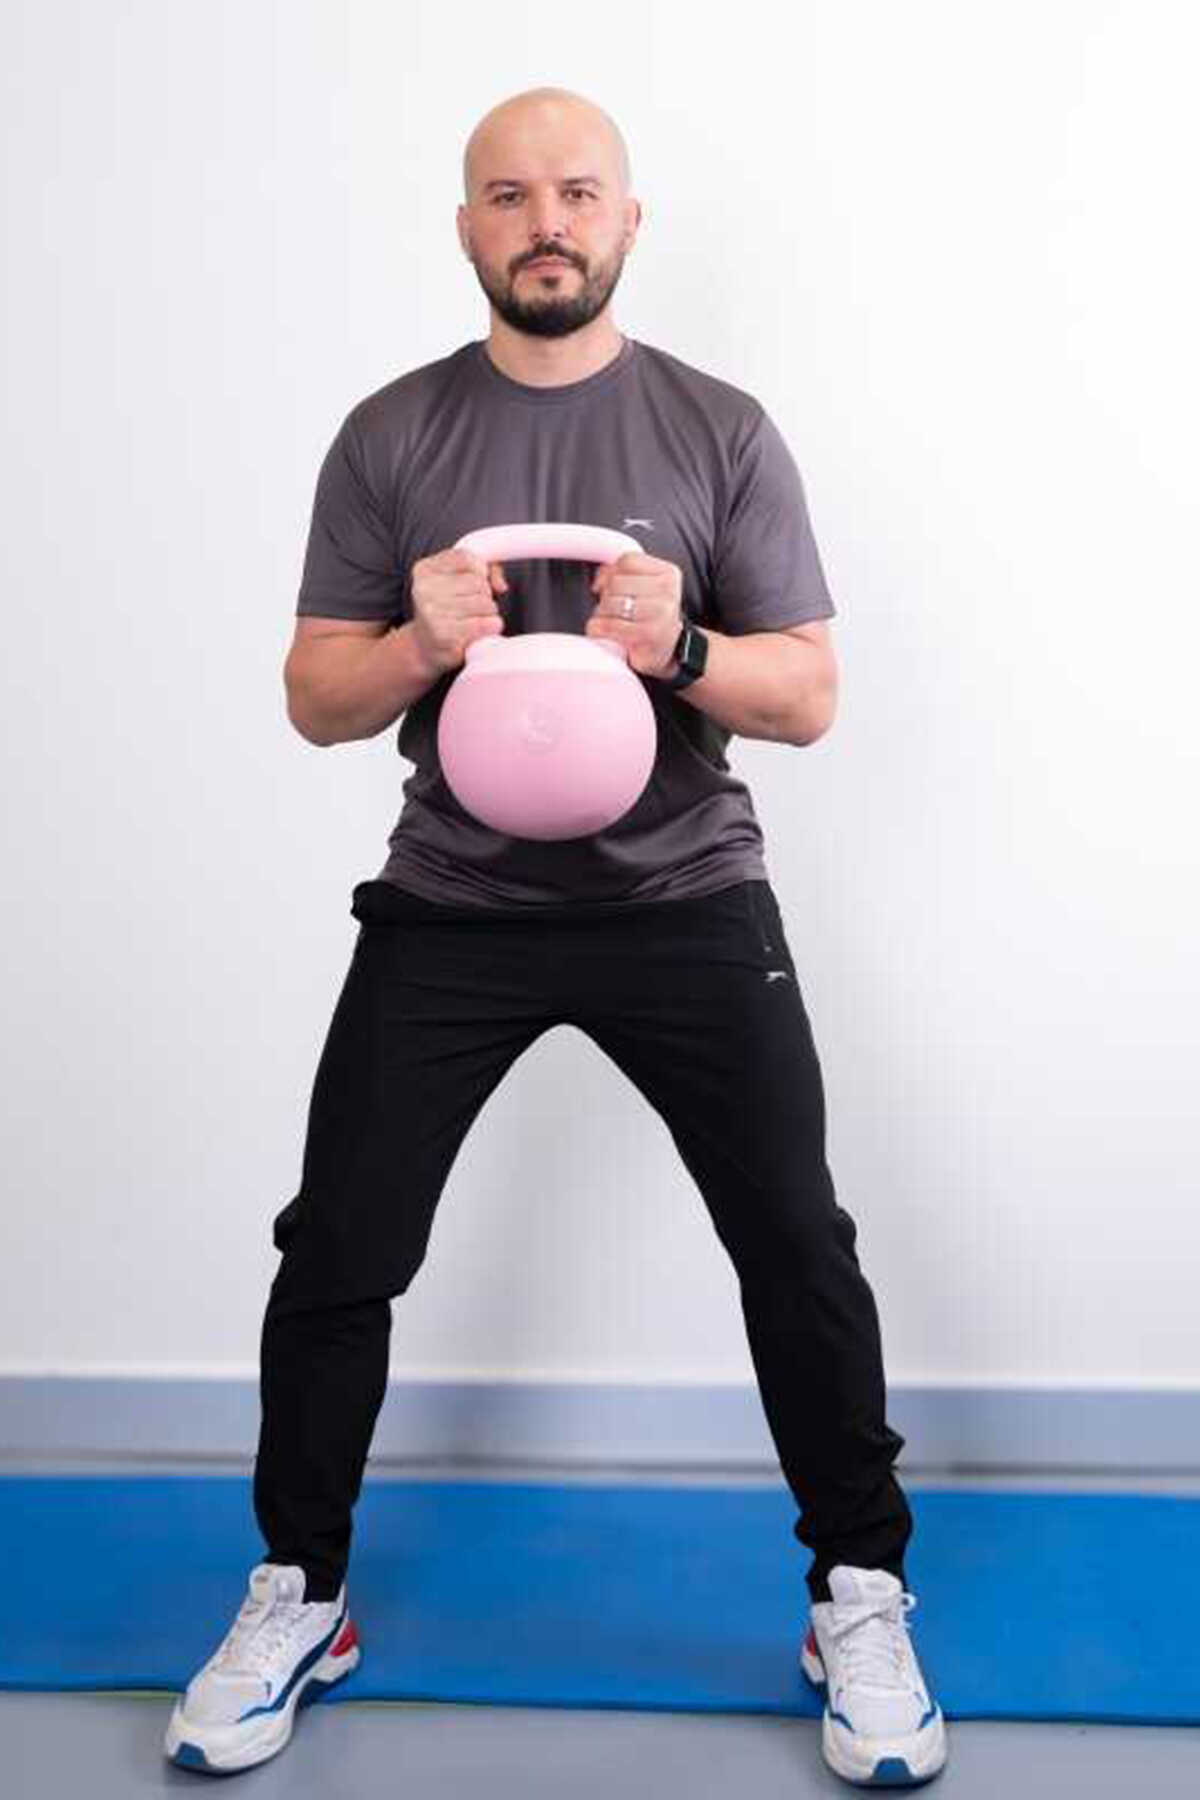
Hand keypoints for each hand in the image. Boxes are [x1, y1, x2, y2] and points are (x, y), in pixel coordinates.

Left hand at [586, 553, 683, 677]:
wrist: (667, 651)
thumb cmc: (652, 618)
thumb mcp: (645, 588)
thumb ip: (624, 573)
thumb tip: (601, 574)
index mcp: (668, 574)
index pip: (628, 560)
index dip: (609, 573)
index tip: (604, 586)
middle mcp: (668, 591)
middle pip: (617, 582)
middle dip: (605, 597)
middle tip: (607, 609)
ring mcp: (662, 613)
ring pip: (612, 602)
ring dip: (600, 613)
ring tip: (606, 620)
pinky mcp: (650, 634)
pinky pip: (612, 624)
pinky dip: (598, 628)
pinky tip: (601, 631)